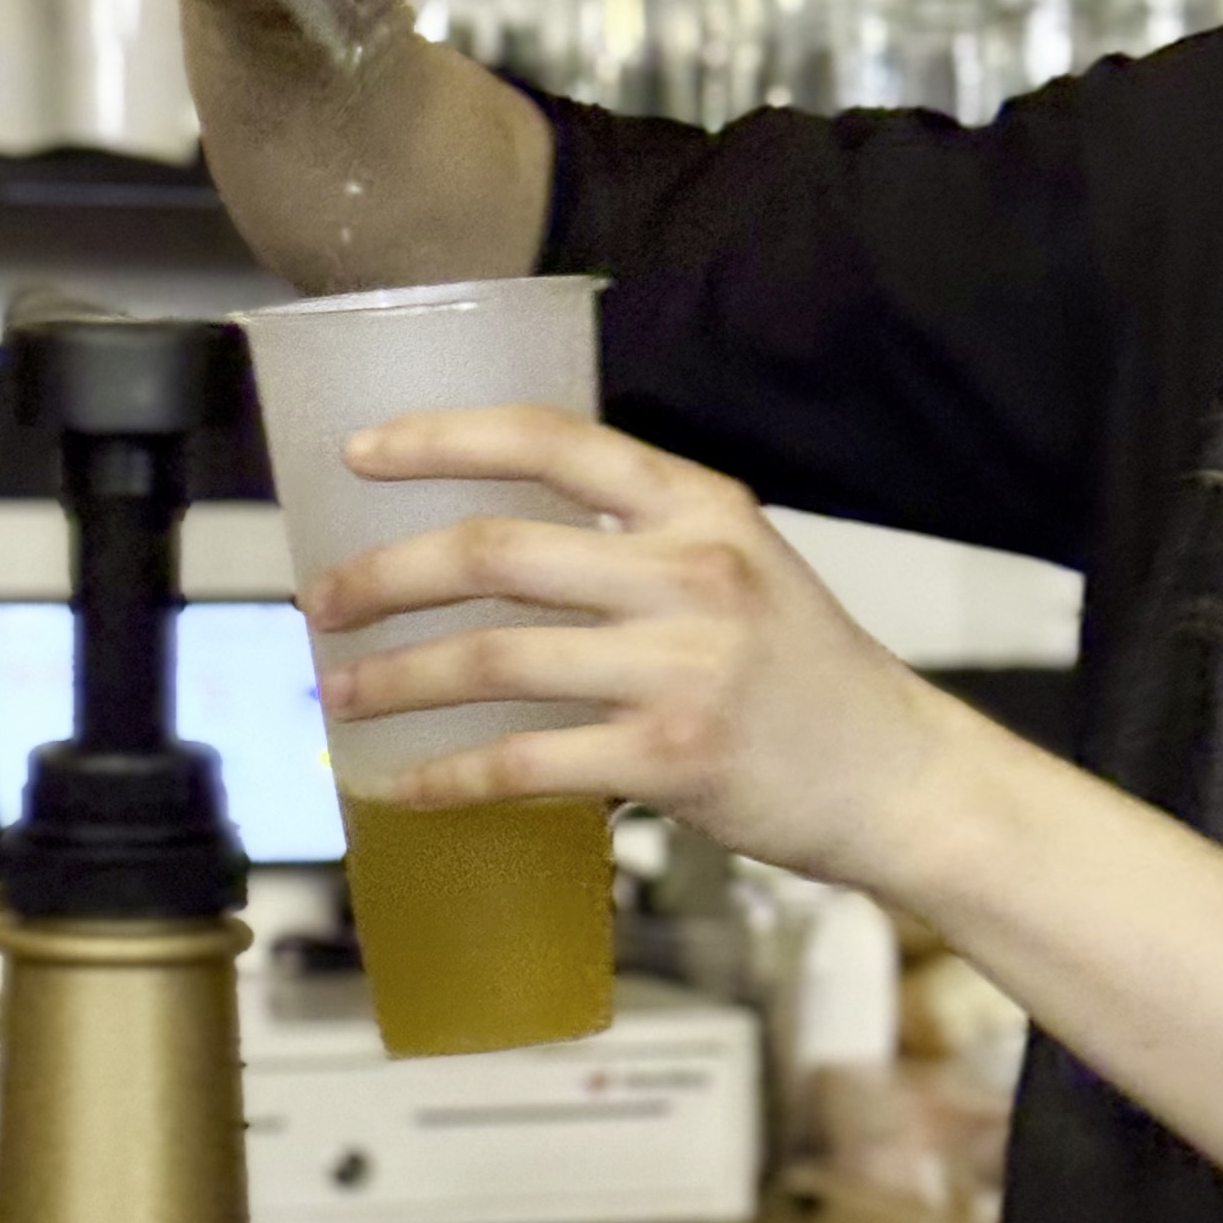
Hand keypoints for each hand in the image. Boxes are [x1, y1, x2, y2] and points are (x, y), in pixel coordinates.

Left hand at [302, 405, 966, 891]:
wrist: (898, 775)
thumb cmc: (810, 674)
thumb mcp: (743, 565)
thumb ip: (643, 542)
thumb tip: (503, 548)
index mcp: (701, 506)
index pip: (551, 440)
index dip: (440, 438)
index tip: (360, 453)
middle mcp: (690, 572)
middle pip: (493, 551)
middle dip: (383, 577)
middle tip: (324, 600)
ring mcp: (680, 666)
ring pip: (491, 658)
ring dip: (394, 678)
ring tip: (341, 692)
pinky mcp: (671, 758)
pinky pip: (523, 761)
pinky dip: (447, 776)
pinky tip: (404, 785)